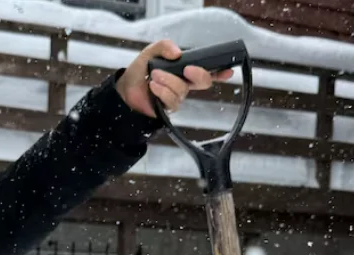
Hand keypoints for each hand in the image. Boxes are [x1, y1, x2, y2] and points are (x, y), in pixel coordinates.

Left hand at [116, 39, 233, 117]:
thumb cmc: (140, 71)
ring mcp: (178, 97)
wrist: (125, 90)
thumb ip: (163, 46)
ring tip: (154, 76)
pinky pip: (172, 100)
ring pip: (183, 90)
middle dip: (199, 74)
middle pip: (204, 82)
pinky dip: (162, 91)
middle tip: (186, 69)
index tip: (228, 70)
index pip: (208, 71)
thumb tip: (178, 53)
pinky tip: (153, 86)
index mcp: (185, 70)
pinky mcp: (169, 108)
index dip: (220, 72)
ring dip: (168, 80)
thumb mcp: (150, 52)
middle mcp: (185, 84)